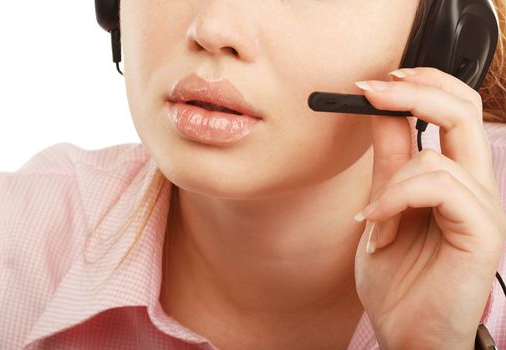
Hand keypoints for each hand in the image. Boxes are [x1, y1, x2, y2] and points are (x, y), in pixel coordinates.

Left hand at [352, 67, 505, 349]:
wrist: (407, 333)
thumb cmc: (397, 279)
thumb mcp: (382, 209)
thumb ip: (388, 162)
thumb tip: (380, 113)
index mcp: (455, 179)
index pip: (455, 110)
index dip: (417, 86)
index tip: (371, 84)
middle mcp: (476, 187)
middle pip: (465, 109)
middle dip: (415, 91)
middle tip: (372, 90)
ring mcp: (485, 208)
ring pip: (437, 156)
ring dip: (389, 184)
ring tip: (372, 221)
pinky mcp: (483, 232)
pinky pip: (440, 188)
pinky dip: (397, 199)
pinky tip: (378, 224)